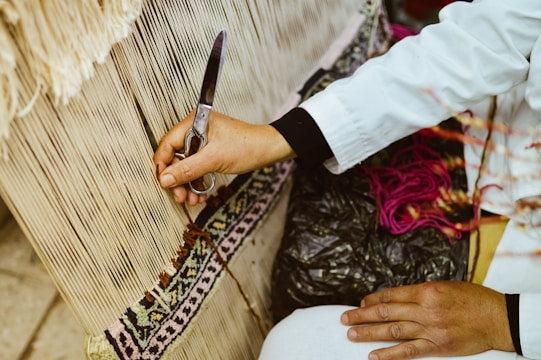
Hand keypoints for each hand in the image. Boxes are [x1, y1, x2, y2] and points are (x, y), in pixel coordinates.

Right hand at [153, 110, 294, 204]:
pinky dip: (196, 181)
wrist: (269, 150)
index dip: (163, 164)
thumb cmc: (248, 146)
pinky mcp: (210, 152)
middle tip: (179, 195)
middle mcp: (196, 130)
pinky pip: (196, 167)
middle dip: (176, 178)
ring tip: (190, 199)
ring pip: (185, 165)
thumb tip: (165, 178)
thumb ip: (188, 169)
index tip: (163, 182)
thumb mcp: (214, 159)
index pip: (168, 143)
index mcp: (194, 122)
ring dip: (186, 184)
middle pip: (175, 156)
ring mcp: (203, 141)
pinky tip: (198, 194)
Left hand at [340, 281, 513, 358]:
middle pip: (386, 312)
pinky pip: (408, 351)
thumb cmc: (473, 299)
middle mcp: (424, 309)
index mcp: (425, 291)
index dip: (373, 299)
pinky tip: (374, 356)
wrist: (497, 318)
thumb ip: (421, 292)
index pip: (391, 295)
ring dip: (369, 333)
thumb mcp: (445, 286)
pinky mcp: (437, 347)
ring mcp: (429, 329)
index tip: (361, 302)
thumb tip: (398, 298)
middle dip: (362, 315)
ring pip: (392, 331)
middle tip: (345, 318)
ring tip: (352, 334)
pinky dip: (389, 354)